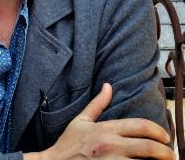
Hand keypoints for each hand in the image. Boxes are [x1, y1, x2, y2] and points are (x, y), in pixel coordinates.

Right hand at [25, 83, 173, 159]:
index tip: (165, 137)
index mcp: (106, 129)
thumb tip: (108, 86)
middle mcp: (112, 145)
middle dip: (165, 152)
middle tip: (170, 154)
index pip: (140, 126)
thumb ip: (98, 104)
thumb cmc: (68, 145)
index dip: (157, 131)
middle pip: (148, 147)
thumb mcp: (81, 121)